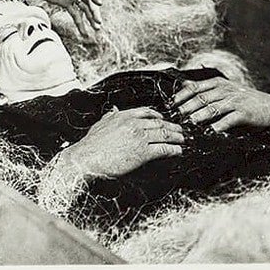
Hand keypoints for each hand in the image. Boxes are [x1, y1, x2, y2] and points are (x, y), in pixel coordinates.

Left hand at [4, 0, 102, 38]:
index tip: (99, 3)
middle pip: (88, 0)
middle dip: (94, 11)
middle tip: (99, 22)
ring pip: (84, 9)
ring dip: (91, 19)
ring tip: (97, 29)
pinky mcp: (66, 3)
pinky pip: (75, 14)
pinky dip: (80, 23)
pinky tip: (84, 33)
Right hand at [56, 107, 184, 180]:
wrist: (87, 158)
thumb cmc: (91, 145)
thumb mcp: (100, 125)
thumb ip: (110, 116)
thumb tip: (114, 110)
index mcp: (124, 116)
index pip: (146, 112)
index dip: (158, 115)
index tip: (163, 118)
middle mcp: (133, 124)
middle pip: (159, 122)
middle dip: (171, 126)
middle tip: (179, 130)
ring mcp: (139, 137)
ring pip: (164, 134)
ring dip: (176, 137)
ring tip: (183, 140)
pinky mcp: (143, 152)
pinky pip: (164, 148)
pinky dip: (174, 149)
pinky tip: (178, 151)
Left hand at [171, 77, 269, 134]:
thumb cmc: (243, 100)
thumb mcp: (224, 89)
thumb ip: (205, 88)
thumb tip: (184, 85)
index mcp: (217, 83)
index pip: (195, 87)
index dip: (182, 96)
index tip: (171, 105)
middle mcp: (225, 90)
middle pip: (202, 98)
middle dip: (187, 107)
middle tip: (176, 117)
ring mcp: (235, 101)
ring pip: (213, 108)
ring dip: (200, 116)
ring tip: (190, 123)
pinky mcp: (244, 113)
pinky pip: (229, 119)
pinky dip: (219, 126)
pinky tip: (211, 132)